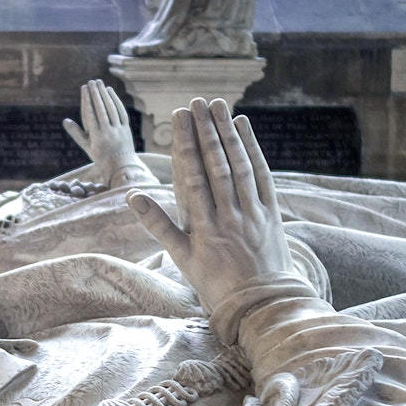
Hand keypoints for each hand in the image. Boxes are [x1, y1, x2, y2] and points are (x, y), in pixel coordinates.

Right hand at [63, 80, 149, 186]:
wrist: (120, 165)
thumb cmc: (100, 155)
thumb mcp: (86, 146)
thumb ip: (76, 133)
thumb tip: (65, 121)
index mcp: (96, 137)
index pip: (90, 114)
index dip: (87, 100)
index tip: (84, 88)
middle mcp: (107, 132)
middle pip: (101, 109)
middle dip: (96, 94)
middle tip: (92, 82)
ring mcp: (118, 130)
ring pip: (111, 109)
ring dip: (105, 94)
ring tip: (100, 83)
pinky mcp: (126, 128)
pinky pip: (121, 112)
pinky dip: (116, 101)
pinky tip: (110, 91)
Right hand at [126, 97, 289, 310]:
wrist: (260, 303)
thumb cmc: (215, 283)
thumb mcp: (182, 258)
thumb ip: (158, 225)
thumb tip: (133, 198)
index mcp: (205, 228)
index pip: (193, 177)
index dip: (186, 144)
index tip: (180, 118)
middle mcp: (230, 216)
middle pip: (217, 165)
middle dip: (206, 130)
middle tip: (197, 102)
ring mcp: (253, 213)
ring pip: (240, 166)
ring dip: (228, 133)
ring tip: (218, 106)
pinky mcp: (272, 213)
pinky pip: (262, 176)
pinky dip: (253, 150)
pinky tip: (243, 128)